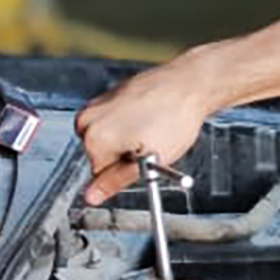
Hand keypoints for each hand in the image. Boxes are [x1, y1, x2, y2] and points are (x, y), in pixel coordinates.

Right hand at [75, 54, 215, 204]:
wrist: (189, 84)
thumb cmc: (174, 118)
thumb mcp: (148, 163)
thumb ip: (116, 181)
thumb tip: (93, 196)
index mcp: (94, 137)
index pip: (100, 174)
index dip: (126, 173)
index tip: (143, 164)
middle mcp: (90, 118)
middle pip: (103, 155)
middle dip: (125, 156)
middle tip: (151, 147)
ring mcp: (100, 103)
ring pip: (111, 138)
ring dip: (129, 140)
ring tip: (154, 131)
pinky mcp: (112, 94)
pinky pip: (118, 120)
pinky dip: (133, 123)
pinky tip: (152, 119)